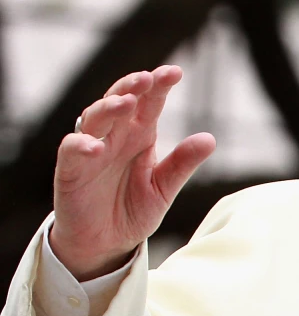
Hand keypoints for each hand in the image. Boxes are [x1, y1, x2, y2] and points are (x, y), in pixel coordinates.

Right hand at [49, 66, 215, 280]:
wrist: (105, 243)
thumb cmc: (132, 210)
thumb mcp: (164, 188)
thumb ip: (182, 164)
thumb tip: (210, 138)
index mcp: (139, 136)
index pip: (149, 103)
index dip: (159, 85)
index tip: (175, 72)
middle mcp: (115, 137)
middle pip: (119, 101)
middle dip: (132, 87)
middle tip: (148, 78)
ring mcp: (91, 150)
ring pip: (94, 119)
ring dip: (108, 108)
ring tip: (125, 103)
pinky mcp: (70, 170)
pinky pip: (71, 151)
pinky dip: (81, 145)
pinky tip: (95, 145)